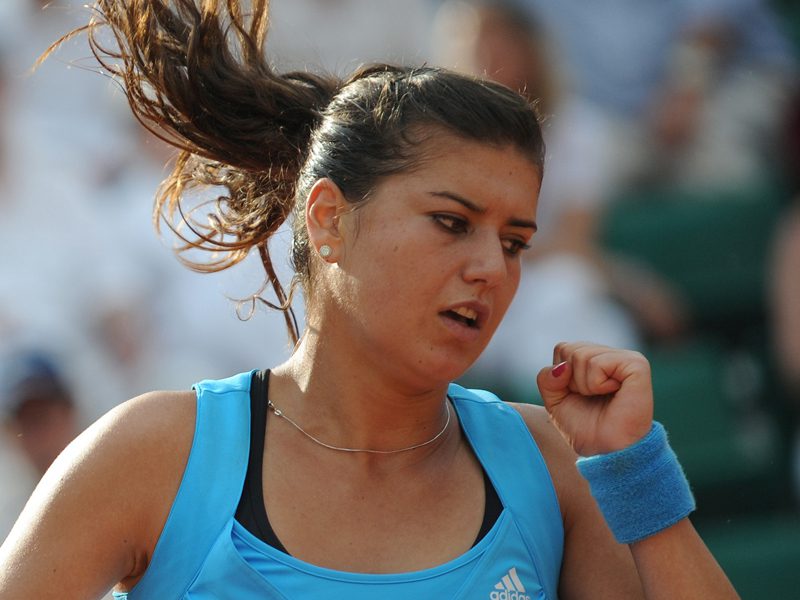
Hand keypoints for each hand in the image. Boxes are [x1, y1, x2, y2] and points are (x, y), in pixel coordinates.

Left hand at [536, 342, 653, 456]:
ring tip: (603, 398)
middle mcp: (610, 355)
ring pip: (581, 356)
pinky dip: (596, 384)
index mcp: (594, 359)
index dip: (560, 377)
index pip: (563, 348)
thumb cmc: (586, 428)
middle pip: (569, 349)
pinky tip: (614, 393)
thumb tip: (562, 367)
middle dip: (571, 381)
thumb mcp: (555, 401)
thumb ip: (547, 378)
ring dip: (584, 385)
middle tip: (591, 399)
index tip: (577, 396)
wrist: (607, 451)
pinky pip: (597, 364)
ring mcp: (625, 358)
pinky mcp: (637, 365)